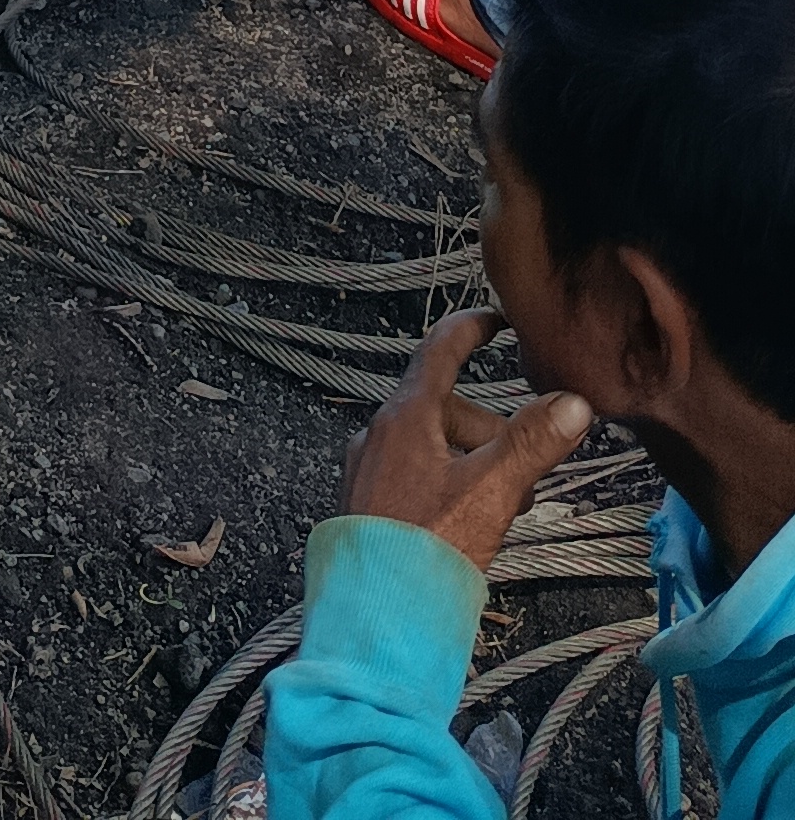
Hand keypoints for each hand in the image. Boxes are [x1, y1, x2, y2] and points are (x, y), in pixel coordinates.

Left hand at [339, 315, 589, 572]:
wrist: (373, 620)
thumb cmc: (429, 549)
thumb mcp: (490, 492)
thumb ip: (532, 444)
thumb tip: (575, 400)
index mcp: (405, 416)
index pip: (439, 350)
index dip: (470, 329)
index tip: (496, 319)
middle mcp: (378, 433)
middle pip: (445, 408)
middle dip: (490, 432)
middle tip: (525, 476)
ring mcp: (366, 471)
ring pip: (431, 446)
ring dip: (472, 464)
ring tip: (503, 509)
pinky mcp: (365, 507)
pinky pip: (413, 476)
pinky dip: (447, 485)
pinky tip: (466, 526)